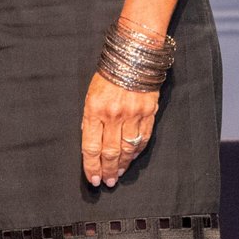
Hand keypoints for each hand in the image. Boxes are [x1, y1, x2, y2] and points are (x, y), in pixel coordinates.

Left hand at [81, 72, 158, 187]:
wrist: (133, 56)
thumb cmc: (108, 75)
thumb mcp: (90, 95)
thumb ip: (90, 119)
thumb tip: (91, 143)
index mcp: (94, 109)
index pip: (91, 146)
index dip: (91, 166)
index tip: (93, 179)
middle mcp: (114, 115)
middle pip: (109, 152)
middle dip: (107, 170)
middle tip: (106, 182)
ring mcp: (133, 115)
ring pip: (127, 149)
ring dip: (122, 166)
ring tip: (117, 175)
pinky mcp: (148, 113)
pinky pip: (143, 139)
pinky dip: (136, 152)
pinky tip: (131, 158)